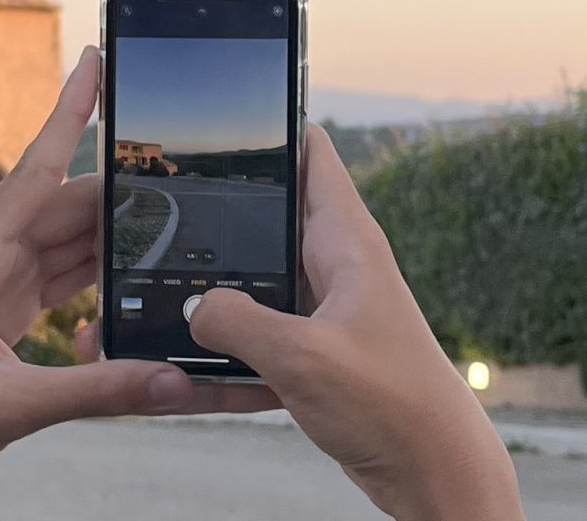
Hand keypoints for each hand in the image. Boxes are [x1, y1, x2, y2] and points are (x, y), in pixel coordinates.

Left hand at [0, 47, 277, 492]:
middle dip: (123, 191)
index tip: (93, 65)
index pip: (36, 171)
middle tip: (181, 182)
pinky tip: (133, 271)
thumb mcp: (8, 405)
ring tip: (170, 223)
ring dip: (116, 233)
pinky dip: (101, 270)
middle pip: (67, 204)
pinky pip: (64, 271)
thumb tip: (171, 378)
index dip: (68, 114)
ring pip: (69, 237)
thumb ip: (98, 389)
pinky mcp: (6, 307)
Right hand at [187, 124, 523, 520]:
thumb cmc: (392, 406)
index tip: (217, 116)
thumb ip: (240, 324)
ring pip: (258, 282)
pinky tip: (188, 364)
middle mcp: (339, 266)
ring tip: (153, 291)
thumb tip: (195, 306)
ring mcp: (328, 309)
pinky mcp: (319, 351)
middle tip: (153, 211)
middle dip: (219, 215)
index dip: (270, 127)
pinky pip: (261, 334)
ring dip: (217, 289)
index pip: (311, 154)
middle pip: (269, 217)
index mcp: (348, 242)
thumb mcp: (304, 359)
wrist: (433, 470)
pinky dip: (230, 345)